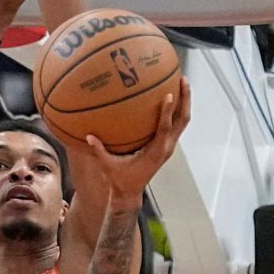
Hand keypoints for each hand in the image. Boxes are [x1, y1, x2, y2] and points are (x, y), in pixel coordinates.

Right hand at [83, 78, 191, 208]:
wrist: (130, 192)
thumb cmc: (120, 180)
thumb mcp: (108, 165)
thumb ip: (100, 150)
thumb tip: (89, 135)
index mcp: (155, 152)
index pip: (164, 129)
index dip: (167, 112)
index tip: (169, 95)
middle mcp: (166, 148)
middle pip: (182, 121)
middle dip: (185, 100)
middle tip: (183, 80)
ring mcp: (169, 146)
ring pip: (182, 122)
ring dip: (184, 103)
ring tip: (182, 83)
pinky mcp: (167, 145)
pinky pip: (175, 124)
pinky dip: (176, 110)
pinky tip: (171, 97)